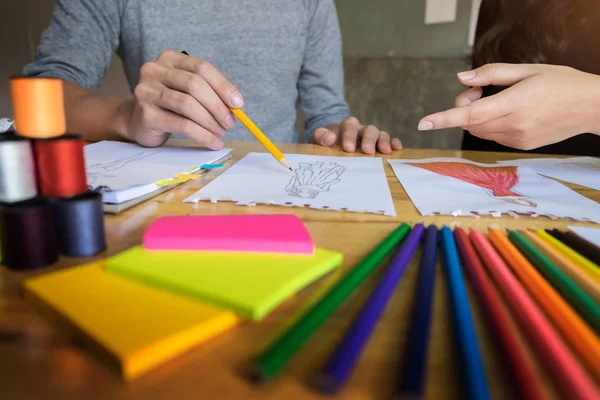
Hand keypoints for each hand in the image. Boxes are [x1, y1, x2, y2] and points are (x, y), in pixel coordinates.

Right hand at [120, 50, 243, 147]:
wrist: (138, 120)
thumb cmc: (169, 104)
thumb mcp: (188, 91)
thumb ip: (209, 92)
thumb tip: (235, 105)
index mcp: (169, 59)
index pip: (201, 68)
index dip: (223, 85)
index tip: (238, 103)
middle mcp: (154, 71)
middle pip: (195, 85)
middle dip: (218, 106)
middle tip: (230, 123)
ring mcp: (147, 91)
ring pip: (188, 105)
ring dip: (210, 121)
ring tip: (221, 132)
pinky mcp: (146, 114)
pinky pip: (181, 124)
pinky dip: (201, 135)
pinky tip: (212, 141)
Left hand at [312, 117, 401, 154]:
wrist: (332, 144)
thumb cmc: (327, 142)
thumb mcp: (319, 139)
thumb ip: (321, 136)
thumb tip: (329, 139)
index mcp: (346, 126)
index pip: (350, 126)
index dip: (350, 136)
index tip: (348, 148)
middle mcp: (361, 129)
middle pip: (368, 129)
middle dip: (369, 140)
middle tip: (367, 151)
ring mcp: (371, 136)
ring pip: (380, 134)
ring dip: (383, 142)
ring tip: (385, 152)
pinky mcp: (379, 143)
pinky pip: (389, 140)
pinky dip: (393, 142)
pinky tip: (397, 149)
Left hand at [417, 63, 599, 149]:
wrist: (592, 106)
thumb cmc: (561, 82)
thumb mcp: (528, 70)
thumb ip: (492, 74)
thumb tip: (462, 79)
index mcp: (515, 103)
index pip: (471, 115)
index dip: (444, 119)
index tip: (423, 124)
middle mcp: (514, 125)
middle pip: (470, 123)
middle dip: (463, 107)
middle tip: (478, 89)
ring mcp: (518, 139)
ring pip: (479, 131)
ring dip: (475, 117)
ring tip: (491, 98)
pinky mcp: (521, 146)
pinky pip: (493, 136)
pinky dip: (489, 124)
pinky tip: (505, 111)